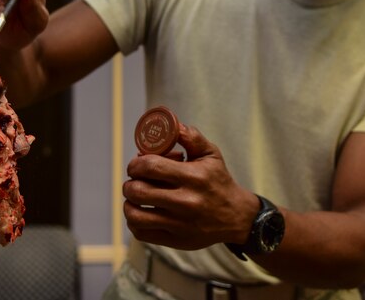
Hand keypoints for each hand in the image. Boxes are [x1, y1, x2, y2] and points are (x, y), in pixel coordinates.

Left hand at [122, 123, 259, 249]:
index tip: (137, 164)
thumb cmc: (218, 181)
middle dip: (130, 182)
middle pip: (138, 191)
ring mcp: (179, 224)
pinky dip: (134, 223)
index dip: (136, 164)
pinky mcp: (176, 240)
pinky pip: (142, 233)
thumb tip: (172, 124)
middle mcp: (185, 202)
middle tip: (134, 180)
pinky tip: (141, 213)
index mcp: (192, 177)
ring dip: (129, 204)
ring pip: (135, 215)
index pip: (150, 167)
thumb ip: (191, 137)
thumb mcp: (211, 154)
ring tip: (135, 198)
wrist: (235, 216)